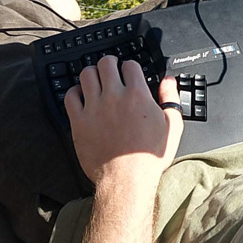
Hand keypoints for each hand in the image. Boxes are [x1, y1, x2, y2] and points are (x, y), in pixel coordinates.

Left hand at [64, 55, 183, 185]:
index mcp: (137, 95)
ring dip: (91, 73)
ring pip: (86, 75)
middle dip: (109, 62)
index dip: (130, 66)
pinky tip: (80, 95)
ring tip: (95, 78)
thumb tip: (169, 82)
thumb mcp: (172, 127)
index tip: (129, 71)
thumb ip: (170, 99)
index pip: (130, 65)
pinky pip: (71, 96)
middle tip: (110, 67)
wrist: (126, 180)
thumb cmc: (148, 158)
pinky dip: (74, 91)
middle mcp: (114, 97)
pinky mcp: (79, 122)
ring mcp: (94, 108)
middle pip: (106, 63)